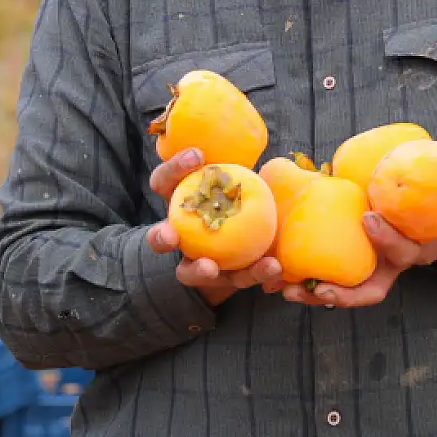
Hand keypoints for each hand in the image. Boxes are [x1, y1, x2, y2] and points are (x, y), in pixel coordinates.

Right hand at [146, 148, 282, 307]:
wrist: (252, 241)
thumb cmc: (240, 200)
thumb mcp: (236, 184)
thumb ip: (241, 175)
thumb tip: (276, 162)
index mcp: (182, 202)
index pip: (165, 182)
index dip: (175, 168)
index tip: (198, 155)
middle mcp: (181, 234)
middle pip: (159, 237)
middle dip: (160, 237)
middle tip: (170, 236)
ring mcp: (197, 262)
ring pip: (187, 271)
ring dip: (198, 269)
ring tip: (210, 267)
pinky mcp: (224, 281)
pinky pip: (238, 279)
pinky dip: (256, 273)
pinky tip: (273, 266)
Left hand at [280, 143, 436, 308]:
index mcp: (419, 250)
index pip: (404, 252)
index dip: (388, 239)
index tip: (368, 218)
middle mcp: (394, 267)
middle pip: (370, 289)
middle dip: (343, 291)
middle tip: (318, 284)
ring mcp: (374, 270)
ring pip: (345, 294)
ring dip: (316, 295)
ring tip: (288, 290)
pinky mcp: (354, 266)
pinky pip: (331, 280)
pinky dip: (307, 284)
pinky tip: (281, 281)